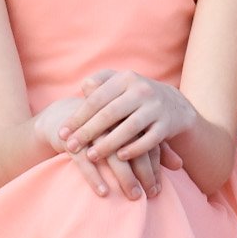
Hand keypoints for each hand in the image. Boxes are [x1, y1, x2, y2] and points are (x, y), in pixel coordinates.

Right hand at [36, 98, 185, 200]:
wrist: (67, 115)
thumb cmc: (106, 129)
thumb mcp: (129, 135)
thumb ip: (156, 148)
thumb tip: (180, 165)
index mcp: (129, 120)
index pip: (147, 143)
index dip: (154, 167)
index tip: (158, 189)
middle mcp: (113, 123)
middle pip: (133, 149)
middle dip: (144, 174)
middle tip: (151, 195)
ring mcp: (92, 130)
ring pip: (112, 155)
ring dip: (124, 177)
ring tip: (133, 196)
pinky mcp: (73, 140)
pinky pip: (84, 161)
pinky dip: (95, 177)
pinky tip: (104, 192)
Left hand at [60, 70, 198, 166]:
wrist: (174, 104)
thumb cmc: (134, 95)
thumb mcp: (119, 84)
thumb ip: (100, 84)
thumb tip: (84, 86)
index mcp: (125, 79)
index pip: (96, 99)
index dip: (78, 117)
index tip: (62, 133)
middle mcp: (142, 90)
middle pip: (110, 114)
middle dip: (88, 132)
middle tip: (71, 147)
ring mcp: (156, 108)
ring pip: (129, 128)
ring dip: (109, 144)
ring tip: (91, 156)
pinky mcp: (167, 124)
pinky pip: (150, 140)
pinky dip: (135, 149)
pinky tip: (120, 158)